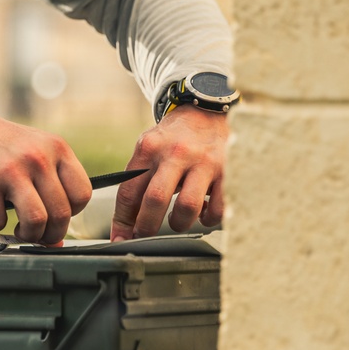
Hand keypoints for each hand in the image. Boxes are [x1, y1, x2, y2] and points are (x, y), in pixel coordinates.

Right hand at [0, 114, 91, 244]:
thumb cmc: (7, 150)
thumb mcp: (39, 154)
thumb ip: (53, 189)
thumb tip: (57, 241)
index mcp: (57, 148)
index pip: (82, 194)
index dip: (72, 213)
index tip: (57, 215)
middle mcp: (37, 157)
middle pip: (61, 213)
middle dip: (51, 234)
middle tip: (39, 234)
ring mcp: (11, 169)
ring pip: (36, 220)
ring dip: (29, 235)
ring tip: (20, 231)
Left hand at [110, 107, 227, 240]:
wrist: (207, 111)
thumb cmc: (174, 138)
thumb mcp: (150, 148)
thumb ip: (139, 179)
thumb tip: (127, 222)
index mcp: (150, 148)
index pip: (129, 191)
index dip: (122, 221)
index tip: (120, 238)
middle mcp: (176, 153)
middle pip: (156, 200)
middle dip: (146, 226)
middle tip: (145, 235)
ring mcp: (204, 162)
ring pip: (187, 208)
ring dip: (178, 223)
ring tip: (176, 220)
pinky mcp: (228, 171)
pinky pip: (217, 208)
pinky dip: (208, 218)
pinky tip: (203, 211)